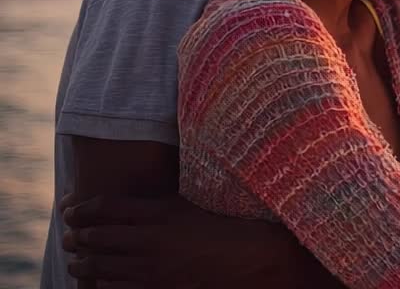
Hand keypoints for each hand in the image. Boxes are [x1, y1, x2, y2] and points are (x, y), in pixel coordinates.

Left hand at [61, 193, 318, 288]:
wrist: (248, 258)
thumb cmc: (219, 227)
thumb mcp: (186, 206)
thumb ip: (155, 203)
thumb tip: (124, 203)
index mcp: (160, 212)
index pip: (106, 206)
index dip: (82, 209)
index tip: (70, 210)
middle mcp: (152, 239)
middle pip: (97, 237)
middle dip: (76, 237)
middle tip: (67, 237)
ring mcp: (153, 267)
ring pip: (101, 266)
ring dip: (82, 264)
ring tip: (75, 262)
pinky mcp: (158, 288)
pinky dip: (102, 285)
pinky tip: (99, 283)